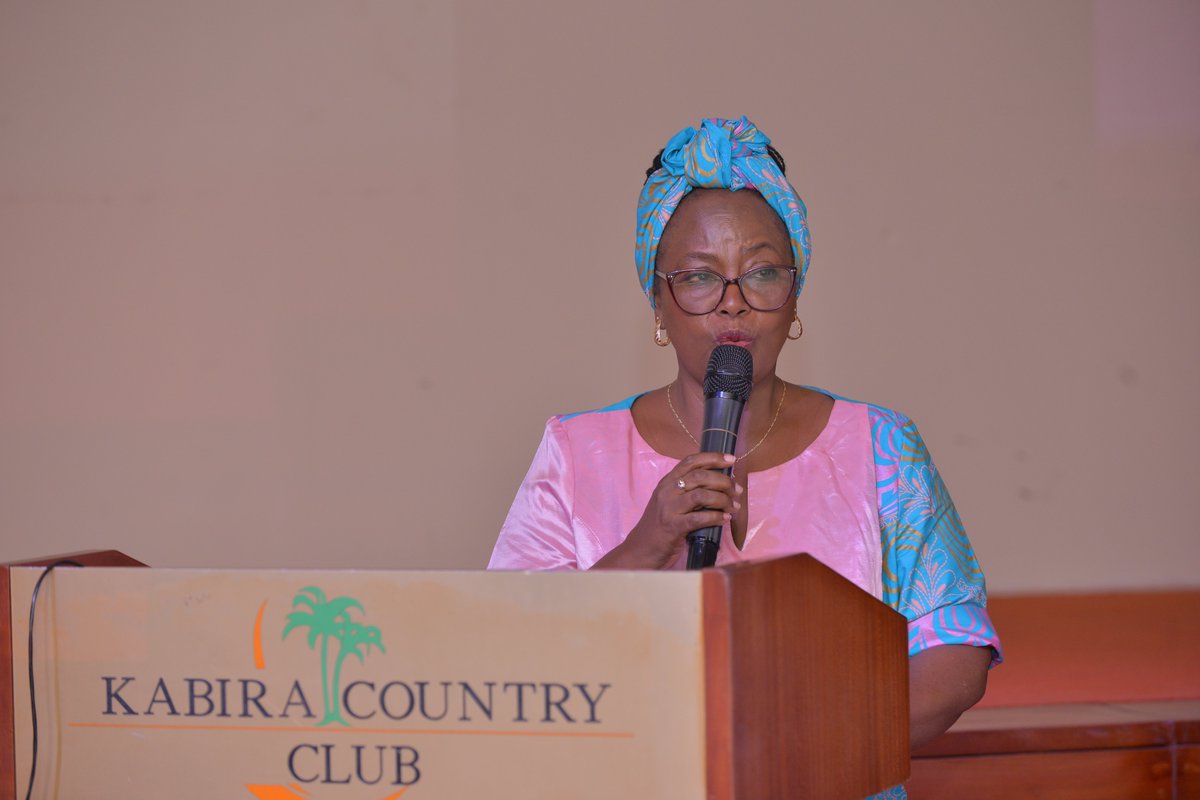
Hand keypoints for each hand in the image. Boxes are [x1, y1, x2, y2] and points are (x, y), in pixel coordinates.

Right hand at [593, 452, 742, 569]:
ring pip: (702, 495)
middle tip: (737, 490)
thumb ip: (687, 491)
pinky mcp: (673, 526)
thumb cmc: (659, 526)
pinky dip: (717, 517)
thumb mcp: (669, 502)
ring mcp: (669, 508)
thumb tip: (719, 484)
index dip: (713, 457)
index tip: (731, 459)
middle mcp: (667, 491)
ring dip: (723, 499)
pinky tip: (725, 519)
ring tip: (734, 506)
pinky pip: (700, 518)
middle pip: (700, 476)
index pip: (691, 461)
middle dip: (724, 481)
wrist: (640, 550)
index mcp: (667, 481)